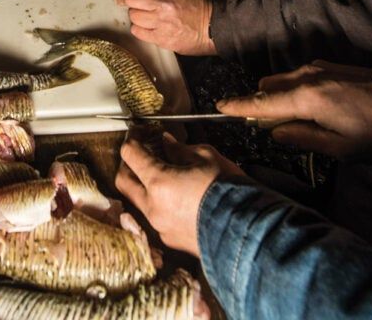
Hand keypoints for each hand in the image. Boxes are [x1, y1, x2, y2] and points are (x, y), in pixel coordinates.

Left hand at [116, 0, 215, 55]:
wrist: (212, 26)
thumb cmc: (197, 5)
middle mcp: (161, 2)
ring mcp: (160, 21)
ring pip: (132, 16)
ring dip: (135, 15)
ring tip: (143, 15)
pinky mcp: (160, 38)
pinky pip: (138, 32)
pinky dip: (139, 29)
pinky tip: (146, 26)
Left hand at [117, 133, 242, 255]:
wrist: (248, 232)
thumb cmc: (229, 191)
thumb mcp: (207, 157)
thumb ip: (180, 149)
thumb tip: (167, 143)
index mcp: (159, 182)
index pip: (130, 154)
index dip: (133, 137)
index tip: (140, 131)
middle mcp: (153, 207)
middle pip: (123, 179)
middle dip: (129, 162)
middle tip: (144, 150)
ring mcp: (159, 227)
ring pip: (137, 200)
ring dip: (142, 184)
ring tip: (161, 172)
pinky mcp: (170, 240)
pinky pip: (153, 217)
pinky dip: (156, 202)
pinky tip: (174, 194)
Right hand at [217, 60, 371, 159]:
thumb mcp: (341, 148)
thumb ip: (303, 137)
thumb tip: (275, 133)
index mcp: (307, 98)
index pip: (263, 102)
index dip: (239, 106)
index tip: (219, 106)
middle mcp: (308, 77)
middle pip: (268, 85)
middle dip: (261, 103)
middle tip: (268, 127)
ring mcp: (319, 68)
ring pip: (283, 78)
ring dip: (278, 96)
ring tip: (292, 120)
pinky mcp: (330, 66)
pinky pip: (298, 75)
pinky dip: (293, 89)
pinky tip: (310, 107)